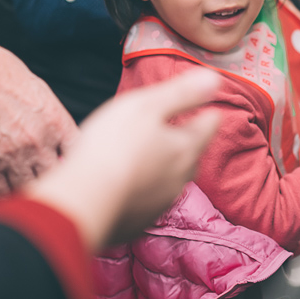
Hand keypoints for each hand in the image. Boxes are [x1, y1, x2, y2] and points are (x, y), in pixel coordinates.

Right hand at [0, 42, 78, 196]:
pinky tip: (7, 196)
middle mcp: (39, 142)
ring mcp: (13, 156)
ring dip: (30, 190)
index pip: (77, 153)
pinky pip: (1, 192)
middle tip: (49, 182)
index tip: (68, 163)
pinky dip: (5, 196)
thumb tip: (55, 135)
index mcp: (55, 121)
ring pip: (30, 188)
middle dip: (53, 178)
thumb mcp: (39, 90)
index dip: (74, 161)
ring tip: (28, 191)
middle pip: (56, 176)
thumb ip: (50, 117)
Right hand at [24, 69, 221, 250]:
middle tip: (180, 130)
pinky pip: (150, 201)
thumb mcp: (147, 106)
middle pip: (193, 155)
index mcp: (185, 148)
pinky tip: (132, 184)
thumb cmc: (113, 145)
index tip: (207, 106)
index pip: (209, 125)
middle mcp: (180, 178)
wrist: (84, 199)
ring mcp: (160, 203)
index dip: (207, 111)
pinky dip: (145, 189)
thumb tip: (215, 78)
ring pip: (173, 180)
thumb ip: (183, 92)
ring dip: (166, 167)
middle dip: (188, 141)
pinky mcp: (140, 221)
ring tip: (153, 156)